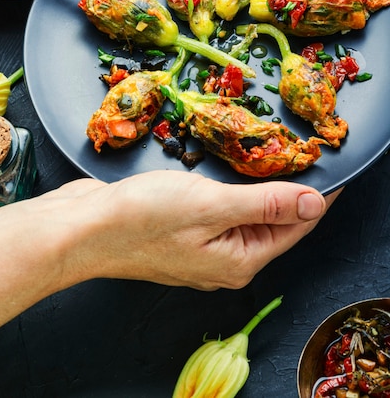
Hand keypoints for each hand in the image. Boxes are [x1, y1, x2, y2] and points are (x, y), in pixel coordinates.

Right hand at [61, 170, 336, 289]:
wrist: (82, 228)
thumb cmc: (140, 219)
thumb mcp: (213, 205)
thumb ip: (266, 203)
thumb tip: (316, 204)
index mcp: (239, 261)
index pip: (294, 227)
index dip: (315, 196)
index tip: (330, 170)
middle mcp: (224, 261)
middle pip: (271, 222)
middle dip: (287, 188)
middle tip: (298, 151)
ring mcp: (202, 249)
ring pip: (244, 214)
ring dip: (257, 186)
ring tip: (270, 156)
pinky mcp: (182, 233)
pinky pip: (219, 211)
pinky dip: (230, 190)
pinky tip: (229, 171)